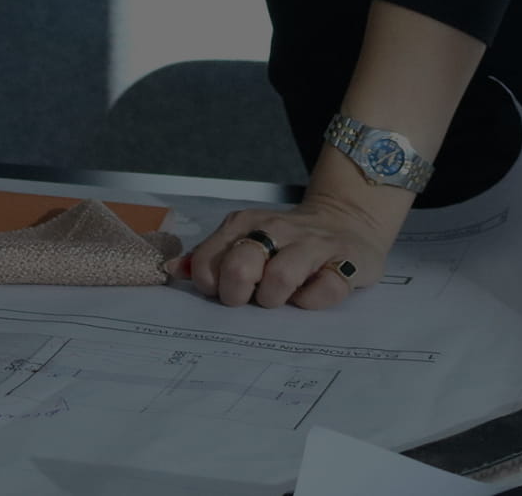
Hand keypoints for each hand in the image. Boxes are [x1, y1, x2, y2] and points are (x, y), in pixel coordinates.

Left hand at [178, 193, 401, 310]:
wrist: (347, 221)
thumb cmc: (287, 241)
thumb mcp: (245, 238)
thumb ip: (210, 256)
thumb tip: (173, 270)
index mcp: (244, 224)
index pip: (207, 263)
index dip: (211, 286)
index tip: (224, 290)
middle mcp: (275, 229)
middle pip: (239, 268)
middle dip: (239, 294)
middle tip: (251, 298)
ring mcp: (312, 244)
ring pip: (281, 277)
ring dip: (275, 298)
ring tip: (280, 298)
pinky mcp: (345, 262)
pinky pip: (324, 291)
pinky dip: (312, 301)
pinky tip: (310, 295)